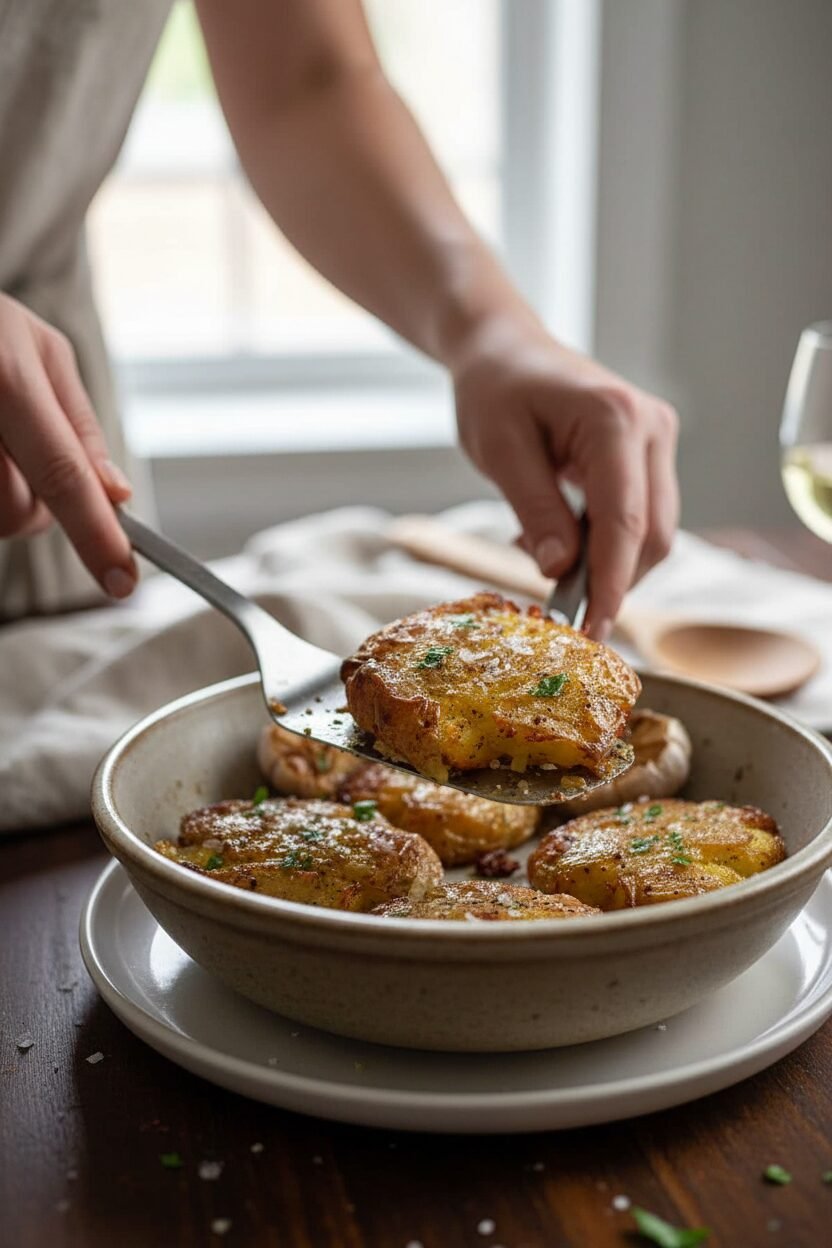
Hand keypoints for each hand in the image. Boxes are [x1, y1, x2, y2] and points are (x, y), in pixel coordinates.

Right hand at [0, 293, 136, 597]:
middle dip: (35, 507)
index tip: (122, 582)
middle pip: (15, 512)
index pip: (61, 475)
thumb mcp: (37, 347)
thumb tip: (115, 495)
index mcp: (2, 373)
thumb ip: (78, 425)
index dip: (96, 535)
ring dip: (3, 496)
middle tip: (22, 453)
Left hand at [453, 316, 678, 640]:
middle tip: (562, 614)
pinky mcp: (648, 455)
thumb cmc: (495, 389)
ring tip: (546, 560)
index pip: (626, 521)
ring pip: (652, 532)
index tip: (592, 631)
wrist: (505, 349)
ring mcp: (656, 441)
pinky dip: (604, 544)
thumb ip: (534, 509)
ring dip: (607, 564)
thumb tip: (559, 570)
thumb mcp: (499, 451)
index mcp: (615, 419)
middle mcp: (651, 428)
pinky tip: (560, 541)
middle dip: (612, 582)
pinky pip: (639, 516)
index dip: (611, 584)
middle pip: (653, 534)